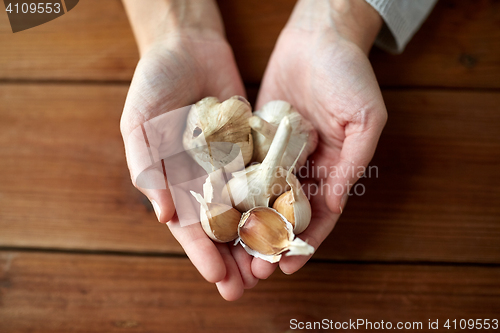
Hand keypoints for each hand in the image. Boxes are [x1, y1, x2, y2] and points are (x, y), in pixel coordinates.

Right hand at [120, 0, 258, 299]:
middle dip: (234, 256)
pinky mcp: (253, 147)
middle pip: (222, 226)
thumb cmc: (153, 84)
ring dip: (259, 235)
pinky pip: (266, 175)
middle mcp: (204, 179)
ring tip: (273, 262)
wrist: (187, 47)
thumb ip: (147, 167)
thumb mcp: (139, 125)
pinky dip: (276, 197)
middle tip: (249, 286)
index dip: (202, 253)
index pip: (189, 225)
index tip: (217, 278)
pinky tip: (290, 217)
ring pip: (248, 208)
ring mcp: (230, 164)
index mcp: (174, 181)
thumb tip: (162, 214)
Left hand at [255, 0, 386, 274]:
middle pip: (286, 213)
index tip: (288, 267)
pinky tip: (219, 210)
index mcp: (333, 168)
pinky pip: (245, 167)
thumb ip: (352, 163)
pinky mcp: (256, 136)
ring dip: (250, 224)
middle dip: (271, 241)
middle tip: (253, 271)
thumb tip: (336, 206)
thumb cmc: (350, 74)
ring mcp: (278, 153)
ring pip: (262, 197)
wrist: (319, 36)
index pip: (320, 215)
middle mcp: (305, 166)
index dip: (305, 242)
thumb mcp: (365, 119)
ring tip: (232, 252)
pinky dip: (235, 189)